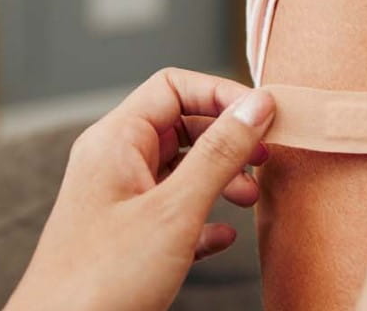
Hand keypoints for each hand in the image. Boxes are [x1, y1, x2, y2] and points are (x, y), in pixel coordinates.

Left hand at [5, 68, 274, 310]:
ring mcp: (117, 201)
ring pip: (178, 170)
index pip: (172, 87)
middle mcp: (113, 163)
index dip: (221, 94)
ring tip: (250, 199)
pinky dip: (202, 219)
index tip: (264, 116)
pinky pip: (171, 213)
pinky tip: (223, 236)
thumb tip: (256, 106)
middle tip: (265, 158)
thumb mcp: (174, 210)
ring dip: (219, 178)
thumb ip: (219, 154)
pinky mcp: (125, 239)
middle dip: (226, 138)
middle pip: (180, 125)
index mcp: (115, 141)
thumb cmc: (102, 278)